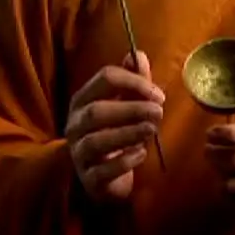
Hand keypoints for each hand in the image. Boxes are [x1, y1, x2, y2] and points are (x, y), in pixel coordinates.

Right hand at [64, 51, 164, 202]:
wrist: (108, 178)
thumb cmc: (118, 133)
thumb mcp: (127, 103)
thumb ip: (133, 80)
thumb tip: (138, 54)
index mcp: (84, 100)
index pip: (105, 78)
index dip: (133, 82)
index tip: (159, 94)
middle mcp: (76, 125)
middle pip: (96, 111)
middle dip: (131, 109)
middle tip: (158, 112)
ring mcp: (79, 153)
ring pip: (96, 140)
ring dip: (128, 133)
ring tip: (152, 130)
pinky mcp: (89, 179)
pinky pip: (102, 171)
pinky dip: (124, 162)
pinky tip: (142, 154)